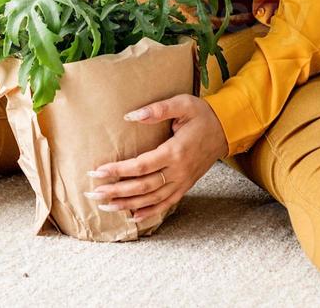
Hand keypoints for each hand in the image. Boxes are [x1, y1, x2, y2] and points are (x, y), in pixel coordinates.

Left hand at [85, 94, 228, 222]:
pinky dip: (149, 212)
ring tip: (105, 206)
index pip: (140, 166)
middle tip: (93, 193)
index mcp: (175, 151)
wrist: (227, 129)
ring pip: (152, 199)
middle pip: (142, 187)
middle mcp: (178, 171)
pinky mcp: (186, 186)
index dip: (117, 170)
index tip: (97, 172)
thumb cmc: (203, 114)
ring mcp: (183, 181)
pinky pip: (166, 204)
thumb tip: (131, 115)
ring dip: (127, 205)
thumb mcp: (182, 103)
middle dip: (116, 191)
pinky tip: (133, 216)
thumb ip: (157, 109)